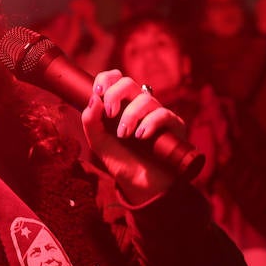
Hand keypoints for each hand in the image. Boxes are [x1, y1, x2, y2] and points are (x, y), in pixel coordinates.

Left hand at [82, 70, 185, 204]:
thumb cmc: (122, 162)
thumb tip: (93, 99)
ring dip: (131, 115)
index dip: (106, 79)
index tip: (97, 92)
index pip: (115, 80)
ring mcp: (157, 114)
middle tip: (110, 114)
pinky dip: (150, 123)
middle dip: (115, 94)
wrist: (143, 186)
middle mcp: (139, 106)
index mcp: (121, 105)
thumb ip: (91, 122)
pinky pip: (163, 114)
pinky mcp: (174, 125)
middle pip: (128, 83)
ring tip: (124, 135)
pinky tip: (141, 137)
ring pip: (145, 99)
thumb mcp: (100, 144)